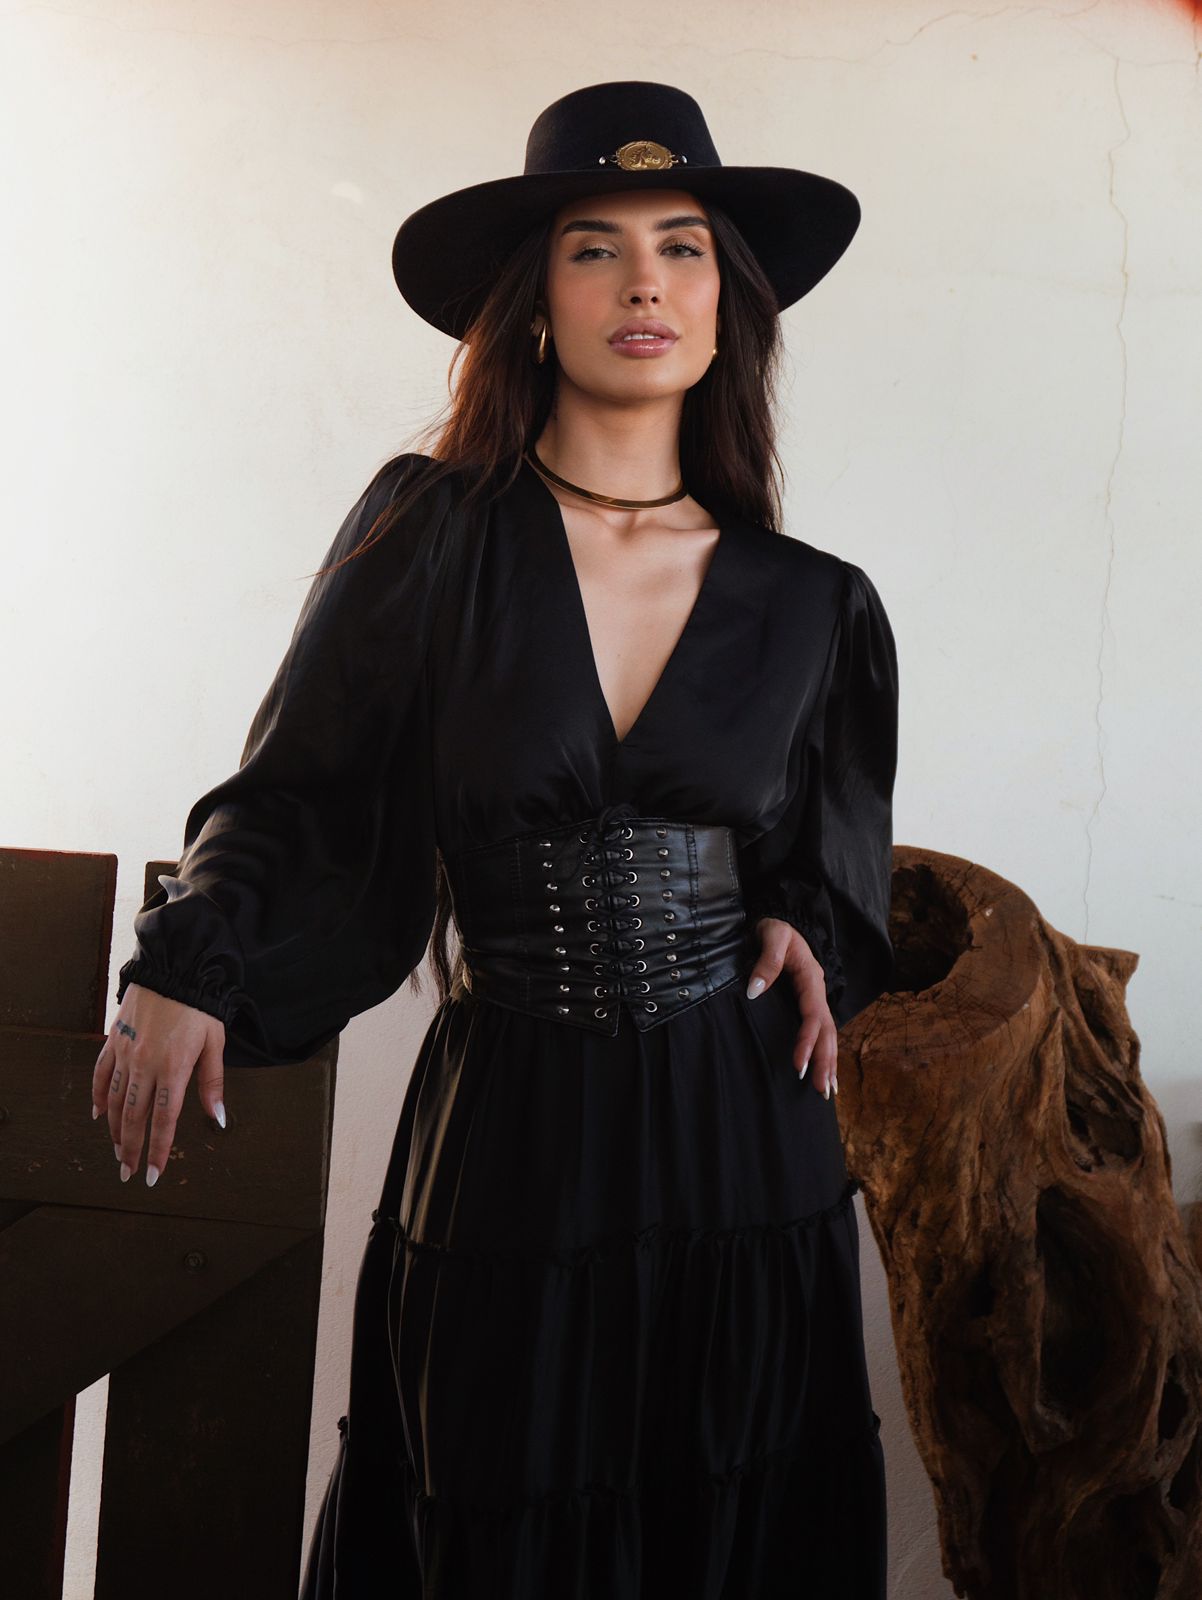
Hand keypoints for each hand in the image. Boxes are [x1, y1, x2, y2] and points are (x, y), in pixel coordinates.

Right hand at [91, 983, 227, 1186]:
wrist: (175, 968)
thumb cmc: (200, 1006)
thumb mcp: (215, 1043)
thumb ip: (213, 1083)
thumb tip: (218, 1117)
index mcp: (174, 1068)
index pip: (164, 1120)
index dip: (159, 1150)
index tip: (154, 1174)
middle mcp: (145, 1064)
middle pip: (133, 1117)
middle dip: (131, 1149)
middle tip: (129, 1172)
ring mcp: (126, 1053)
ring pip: (113, 1101)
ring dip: (114, 1130)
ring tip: (117, 1151)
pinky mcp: (114, 1040)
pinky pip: (101, 1074)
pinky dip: (97, 1097)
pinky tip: (97, 1114)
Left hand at [745, 916, 838, 1097]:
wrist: (782, 920)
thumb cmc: (776, 929)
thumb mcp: (772, 936)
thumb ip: (766, 962)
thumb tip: (754, 991)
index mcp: (811, 979)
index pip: (813, 1016)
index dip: (807, 1042)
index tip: (798, 1066)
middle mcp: (818, 992)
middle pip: (827, 1032)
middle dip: (825, 1061)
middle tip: (821, 1091)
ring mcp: (815, 999)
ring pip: (828, 1035)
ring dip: (828, 1062)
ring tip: (827, 1091)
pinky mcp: (808, 1004)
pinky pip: (820, 1031)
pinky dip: (824, 1053)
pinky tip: (823, 1071)